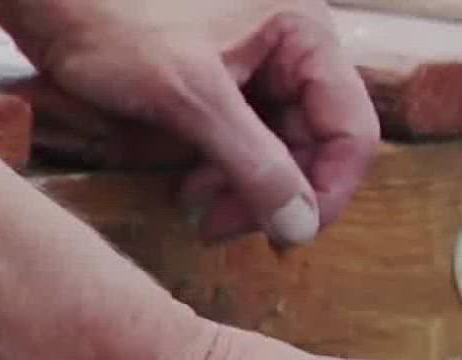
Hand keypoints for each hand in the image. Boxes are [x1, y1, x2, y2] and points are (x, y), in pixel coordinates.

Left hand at [0, 0, 378, 246]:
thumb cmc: (111, 19)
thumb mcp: (188, 96)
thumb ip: (253, 163)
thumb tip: (301, 227)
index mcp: (303, 32)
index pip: (351, 131)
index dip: (326, 192)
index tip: (285, 236)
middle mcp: (291, 47)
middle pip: (314, 147)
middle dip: (271, 194)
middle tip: (216, 223)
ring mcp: (257, 65)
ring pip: (279, 152)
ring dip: (243, 190)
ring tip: (194, 204)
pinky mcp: (221, 83)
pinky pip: (245, 143)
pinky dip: (221, 173)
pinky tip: (186, 185)